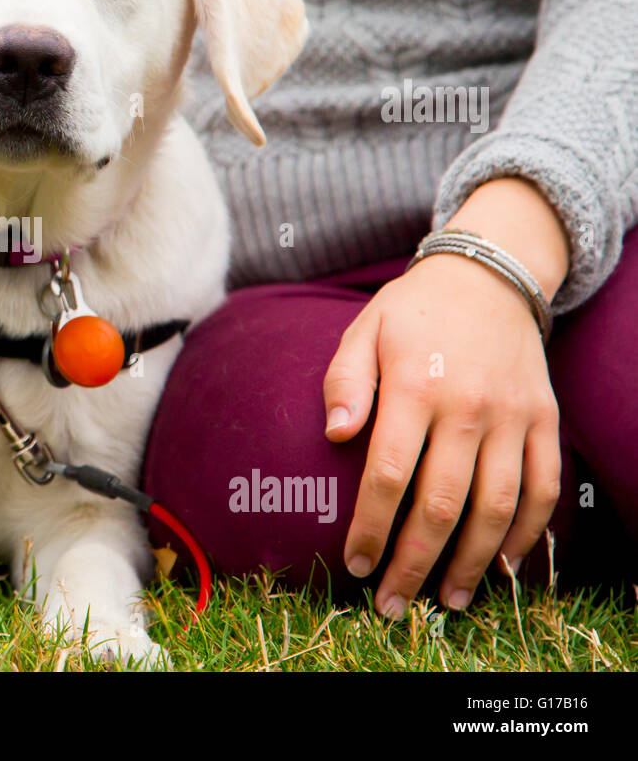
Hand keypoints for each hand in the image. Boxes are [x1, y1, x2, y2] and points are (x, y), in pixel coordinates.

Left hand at [323, 178, 569, 615]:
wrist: (487, 277)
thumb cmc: (411, 312)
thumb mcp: (363, 331)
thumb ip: (344, 382)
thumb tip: (335, 435)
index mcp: (415, 386)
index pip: (389, 474)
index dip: (372, 528)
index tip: (355, 564)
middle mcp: (469, 406)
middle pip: (442, 503)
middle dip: (414, 561)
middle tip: (393, 603)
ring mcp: (514, 416)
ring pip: (498, 505)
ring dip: (472, 561)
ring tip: (446, 599)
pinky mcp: (545, 420)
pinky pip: (544, 487)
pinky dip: (528, 532)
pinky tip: (503, 564)